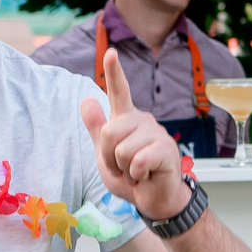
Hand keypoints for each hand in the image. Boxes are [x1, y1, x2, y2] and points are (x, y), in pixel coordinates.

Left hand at [82, 50, 191, 220]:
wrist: (154, 199)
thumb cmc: (131, 177)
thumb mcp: (106, 156)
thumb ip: (97, 130)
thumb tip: (86, 99)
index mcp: (127, 120)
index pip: (119, 92)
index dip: (114, 72)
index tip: (111, 52)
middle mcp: (142, 121)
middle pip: (109, 132)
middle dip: (109, 158)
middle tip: (123, 168)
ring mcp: (156, 133)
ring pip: (122, 150)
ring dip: (124, 169)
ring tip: (136, 172)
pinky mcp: (165, 149)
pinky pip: (137, 161)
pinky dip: (136, 175)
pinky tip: (146, 175)